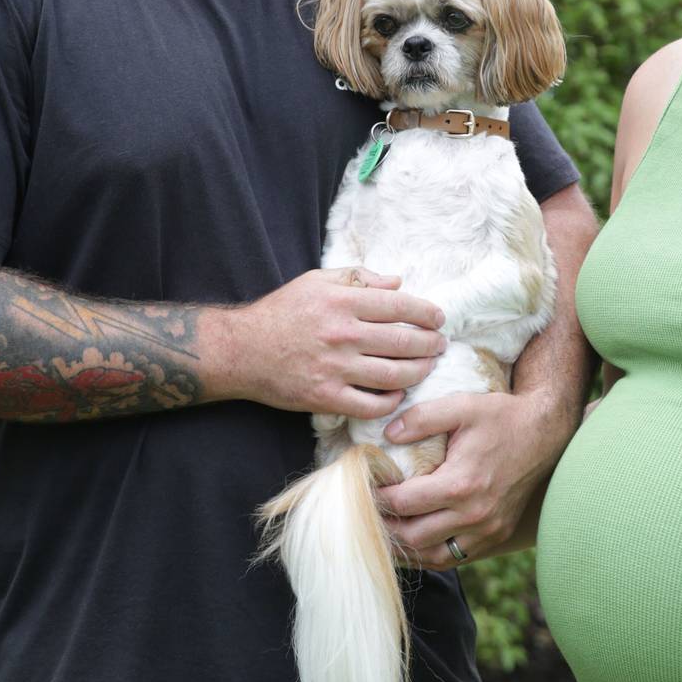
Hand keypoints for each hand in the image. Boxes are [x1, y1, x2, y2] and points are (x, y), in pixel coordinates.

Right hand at [217, 268, 445, 417]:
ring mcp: (334, 367)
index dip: (426, 313)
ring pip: (394, 375)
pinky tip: (399, 395)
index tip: (438, 318)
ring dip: (419, 372)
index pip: (399, 306)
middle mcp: (341, 334)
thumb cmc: (281, 312)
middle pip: (403, 342)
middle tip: (440, 345)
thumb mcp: (316, 281)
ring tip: (428, 367)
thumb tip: (397, 282)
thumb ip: (358, 277)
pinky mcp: (325, 396)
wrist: (241, 349)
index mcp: (341, 301)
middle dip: (430, 344)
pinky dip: (391, 402)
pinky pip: (370, 405)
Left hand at [376, 387, 576, 568]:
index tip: (361, 488)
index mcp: (461, 484)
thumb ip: (421, 418)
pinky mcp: (496, 536)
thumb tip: (386, 436)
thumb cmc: (502, 416)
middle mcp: (475, 515)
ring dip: (404, 548)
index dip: (376, 497)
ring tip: (381, 532)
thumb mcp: (461, 405)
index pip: (404, 503)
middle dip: (383, 527)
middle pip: (412, 536)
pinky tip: (412, 542)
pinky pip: (455, 557)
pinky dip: (429, 555)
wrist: (546, 433)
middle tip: (361, 513)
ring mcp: (488, 530)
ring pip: (432, 556)